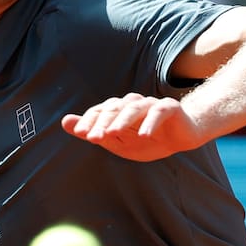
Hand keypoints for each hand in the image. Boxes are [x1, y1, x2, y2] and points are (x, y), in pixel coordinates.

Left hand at [61, 93, 206, 161]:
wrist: (180, 138)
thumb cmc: (145, 140)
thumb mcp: (117, 142)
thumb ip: (94, 132)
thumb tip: (65, 122)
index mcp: (117, 110)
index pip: (99, 111)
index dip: (89, 121)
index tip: (81, 134)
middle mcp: (131, 103)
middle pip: (113, 109)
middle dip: (102, 124)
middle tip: (94, 138)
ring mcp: (150, 103)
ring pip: (133, 108)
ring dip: (122, 121)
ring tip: (113, 134)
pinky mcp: (168, 107)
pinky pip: (157, 113)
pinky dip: (150, 123)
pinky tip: (144, 136)